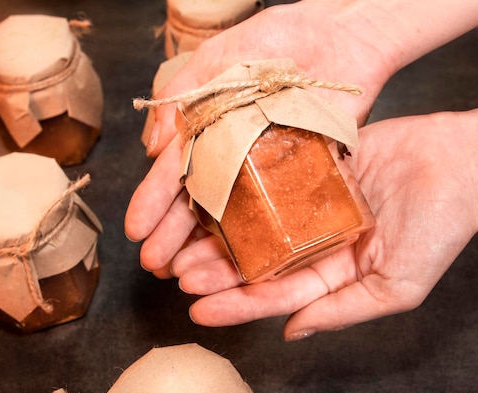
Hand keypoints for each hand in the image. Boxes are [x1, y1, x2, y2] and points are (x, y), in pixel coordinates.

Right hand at [125, 1, 398, 276]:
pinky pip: (282, 211)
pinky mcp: (305, 175)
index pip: (175, 171)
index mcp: (209, 130)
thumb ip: (184, 95)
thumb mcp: (218, 59)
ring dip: (211, 245)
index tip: (136, 230)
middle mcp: (236, 156)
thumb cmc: (276, 39)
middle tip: (155, 264)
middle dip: (174, 233)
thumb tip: (153, 148)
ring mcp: (269, 169)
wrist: (341, 34)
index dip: (154, 201)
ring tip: (189, 273)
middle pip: (200, 201)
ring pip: (235, 214)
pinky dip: (263, 236)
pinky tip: (246, 260)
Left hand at [171, 111, 477, 339]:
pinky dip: (243, 185)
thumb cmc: (440, 230)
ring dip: (221, 232)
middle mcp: (317, 238)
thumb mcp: (396, 286)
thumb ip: (342, 310)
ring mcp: (313, 201)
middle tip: (178, 275)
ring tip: (182, 244)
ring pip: (257, 219)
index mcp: (334, 272)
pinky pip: (272, 175)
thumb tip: (291, 334)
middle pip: (259, 258)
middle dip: (218, 269)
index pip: (277, 294)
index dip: (237, 305)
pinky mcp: (314, 165)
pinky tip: (212, 193)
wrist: (464, 165)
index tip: (199, 311)